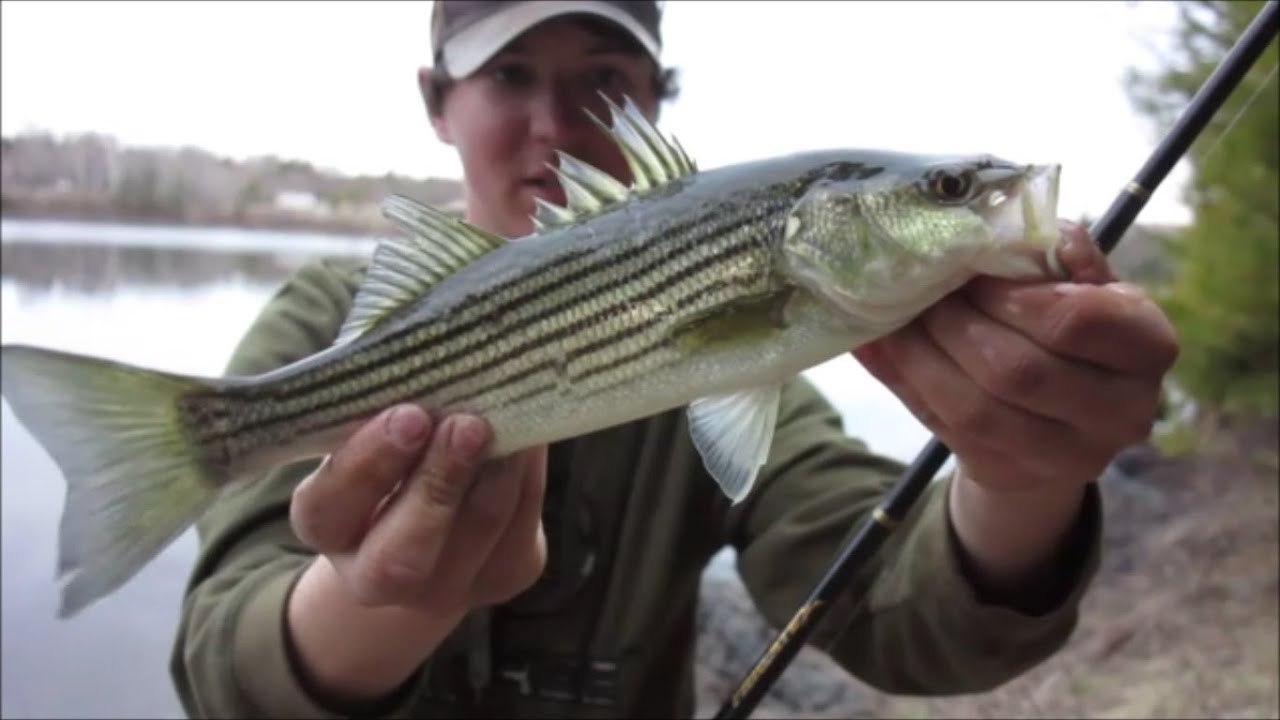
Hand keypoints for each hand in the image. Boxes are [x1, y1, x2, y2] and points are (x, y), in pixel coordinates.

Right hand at [284, 405, 547, 700]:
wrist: (436, 523)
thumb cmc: (393, 454)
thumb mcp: (372, 431)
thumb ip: (386, 408)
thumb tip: (434, 367)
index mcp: (328, 526)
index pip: (327, 505)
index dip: (366, 464)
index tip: (407, 415)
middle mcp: (374, 574)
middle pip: (399, 555)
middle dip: (437, 484)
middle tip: (466, 425)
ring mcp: (442, 588)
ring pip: (475, 535)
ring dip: (496, 474)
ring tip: (509, 423)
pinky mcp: (501, 578)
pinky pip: (519, 530)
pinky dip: (527, 479)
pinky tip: (528, 439)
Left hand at [852, 221, 1178, 590]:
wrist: (1058, 420)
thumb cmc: (1066, 331)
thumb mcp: (1075, 284)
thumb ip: (1047, 254)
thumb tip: (992, 222)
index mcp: (1148, 346)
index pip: (1079, 320)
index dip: (1012, 293)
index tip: (971, 267)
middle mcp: (1121, 411)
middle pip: (1018, 369)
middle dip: (954, 322)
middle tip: (916, 288)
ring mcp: (1068, 456)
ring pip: (976, 408)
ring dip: (921, 356)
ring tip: (892, 317)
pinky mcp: (1013, 474)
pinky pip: (947, 431)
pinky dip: (906, 382)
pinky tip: (880, 348)